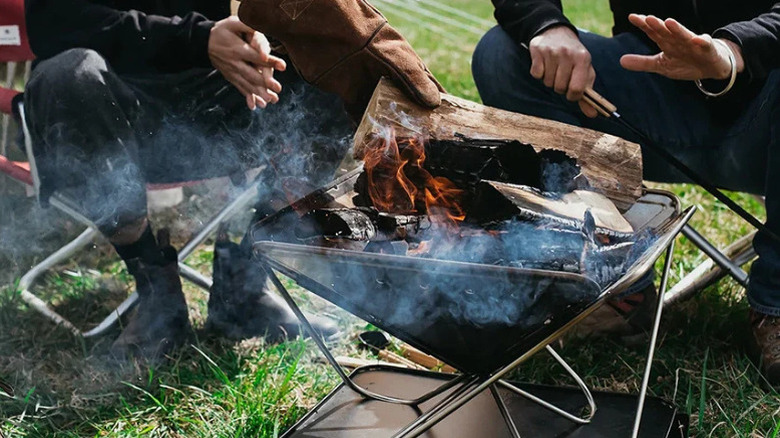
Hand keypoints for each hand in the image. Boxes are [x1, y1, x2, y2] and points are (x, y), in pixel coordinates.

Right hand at [208, 16, 286, 109]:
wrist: (203, 42)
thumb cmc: (223, 30)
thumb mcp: (232, 23)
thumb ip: (246, 25)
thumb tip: (260, 29)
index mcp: (236, 49)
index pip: (256, 56)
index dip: (269, 61)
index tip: (283, 66)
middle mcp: (234, 63)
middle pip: (251, 74)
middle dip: (265, 82)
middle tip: (278, 88)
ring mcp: (232, 72)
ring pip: (246, 84)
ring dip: (259, 93)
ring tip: (270, 100)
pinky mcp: (231, 77)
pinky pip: (240, 88)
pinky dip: (248, 97)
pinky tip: (256, 106)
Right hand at [529, 26, 597, 117]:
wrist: (556, 31)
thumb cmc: (573, 56)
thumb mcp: (584, 70)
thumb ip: (588, 94)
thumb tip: (592, 114)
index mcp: (583, 59)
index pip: (577, 89)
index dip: (572, 96)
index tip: (571, 92)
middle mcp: (568, 54)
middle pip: (560, 88)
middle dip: (559, 87)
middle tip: (561, 76)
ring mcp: (552, 52)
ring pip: (547, 82)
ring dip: (549, 80)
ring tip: (553, 68)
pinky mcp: (538, 51)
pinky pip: (536, 74)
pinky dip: (539, 73)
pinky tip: (544, 64)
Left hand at [620, 14, 744, 79]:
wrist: (710, 67)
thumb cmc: (685, 63)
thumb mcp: (661, 65)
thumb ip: (642, 63)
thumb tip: (621, 61)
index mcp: (667, 42)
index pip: (653, 32)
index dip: (644, 25)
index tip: (632, 17)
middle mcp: (678, 40)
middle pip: (666, 31)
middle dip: (658, 25)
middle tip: (648, 18)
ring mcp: (693, 44)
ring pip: (684, 35)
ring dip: (677, 29)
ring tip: (669, 22)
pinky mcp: (707, 50)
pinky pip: (705, 45)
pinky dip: (701, 42)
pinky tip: (697, 39)